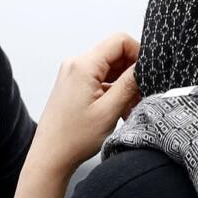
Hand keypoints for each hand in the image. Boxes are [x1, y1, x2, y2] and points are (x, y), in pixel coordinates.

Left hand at [7, 33, 139, 197]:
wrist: (50, 156)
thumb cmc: (74, 137)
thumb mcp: (109, 111)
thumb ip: (129, 84)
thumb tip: (144, 65)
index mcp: (83, 65)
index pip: (119, 41)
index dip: (138, 53)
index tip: (147, 74)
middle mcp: (75, 64)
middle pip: (114, 54)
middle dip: (132, 72)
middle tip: (141, 95)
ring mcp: (73, 74)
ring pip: (109, 68)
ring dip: (124, 84)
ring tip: (130, 107)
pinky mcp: (73, 85)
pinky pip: (100, 79)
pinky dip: (113, 91)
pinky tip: (120, 110)